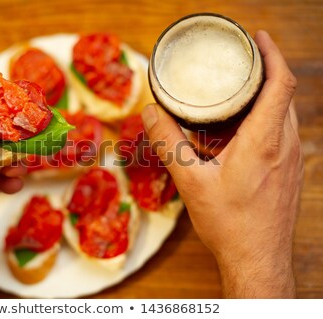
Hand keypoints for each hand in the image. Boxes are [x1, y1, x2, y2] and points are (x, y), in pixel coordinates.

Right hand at [142, 31, 302, 297]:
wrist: (257, 259)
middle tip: (236, 65)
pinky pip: (282, 133)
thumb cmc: (229, 225)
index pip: (279, 84)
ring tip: (233, 96)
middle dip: (263, 73)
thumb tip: (151, 112)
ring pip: (283, 114)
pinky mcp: (290, 170)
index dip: (272, 55)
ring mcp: (292, 159)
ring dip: (263, 99)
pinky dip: (264, 121)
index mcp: (264, 142)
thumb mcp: (190, 182)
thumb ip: (168, 143)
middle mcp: (286, 145)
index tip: (258, 39)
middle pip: (282, 94)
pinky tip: (239, 133)